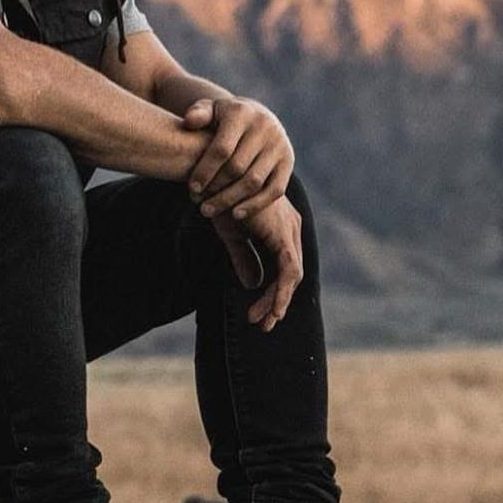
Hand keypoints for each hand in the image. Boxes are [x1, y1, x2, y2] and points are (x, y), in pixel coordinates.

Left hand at [181, 96, 294, 222]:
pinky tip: (235, 215)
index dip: (205, 171)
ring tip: (209, 211)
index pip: (222, 149)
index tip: (192, 188)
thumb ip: (197, 114)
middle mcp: (265, 127)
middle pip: (237, 168)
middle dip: (215, 189)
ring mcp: (279, 145)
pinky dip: (255, 205)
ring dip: (230, 200)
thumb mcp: (210, 110)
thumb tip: (190, 121)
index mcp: (242, 113)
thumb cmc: (223, 118)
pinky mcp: (288, 161)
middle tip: (198, 204)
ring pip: (254, 181)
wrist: (256, 117)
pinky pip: (274, 190)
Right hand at [216, 196, 303, 331]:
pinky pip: (289, 272)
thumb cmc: (217, 200)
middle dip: (276, 302)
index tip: (257, 314)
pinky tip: (270, 311)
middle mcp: (291, 226)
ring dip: (277, 302)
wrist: (210, 177)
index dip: (272, 293)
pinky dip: (280, 294)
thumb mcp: (232, 236)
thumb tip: (253, 284)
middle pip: (291, 274)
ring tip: (261, 322)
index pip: (284, 267)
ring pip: (292, 277)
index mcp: (281, 225)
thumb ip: (245, 259)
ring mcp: (289, 229)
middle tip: (262, 324)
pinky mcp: (283, 234)